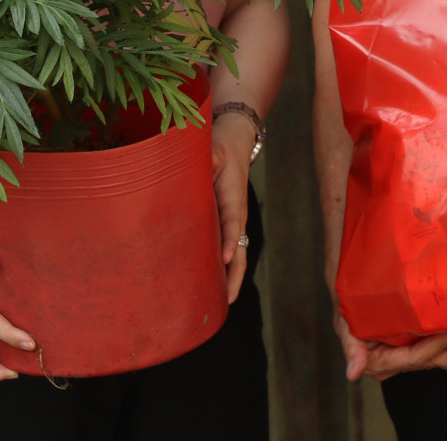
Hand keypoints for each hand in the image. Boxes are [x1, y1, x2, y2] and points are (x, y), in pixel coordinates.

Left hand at [212, 113, 257, 304]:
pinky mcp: (226, 223)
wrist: (235, 142)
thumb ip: (211, 156)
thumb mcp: (215, 147)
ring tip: (219, 304)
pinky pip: (227, 249)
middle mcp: (237, 214)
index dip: (230, 239)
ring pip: (236, 254)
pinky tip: (212, 287)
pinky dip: (224, 269)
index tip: (228, 257)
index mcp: (234, 196)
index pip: (233, 221)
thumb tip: (206, 161)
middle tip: (226, 299)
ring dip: (230, 278)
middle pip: (240, 249)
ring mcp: (233, 221)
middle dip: (235, 275)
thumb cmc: (222, 146)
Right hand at [332, 311, 446, 381]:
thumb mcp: (345, 323)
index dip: (434, 348)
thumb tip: (352, 374)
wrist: (355, 291)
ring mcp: (407, 354)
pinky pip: (437, 351)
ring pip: (437, 359)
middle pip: (429, 362)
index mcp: (378, 361)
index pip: (412, 358)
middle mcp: (395, 362)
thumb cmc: (349, 305)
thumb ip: (350, 348)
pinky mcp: (416, 345)